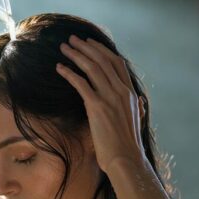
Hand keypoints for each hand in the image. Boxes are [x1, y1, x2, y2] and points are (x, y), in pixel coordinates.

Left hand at [55, 35, 144, 171]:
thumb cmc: (128, 145)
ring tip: (64, 48)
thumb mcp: (136, 121)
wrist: (125, 159)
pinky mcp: (97, 106)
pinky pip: (81, 83)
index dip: (102, 50)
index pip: (116, 63)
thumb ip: (136, 108)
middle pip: (102, 60)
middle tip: (72, 39)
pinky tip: (59, 68)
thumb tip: (138, 101)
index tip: (89, 43)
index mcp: (130, 93)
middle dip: (86, 47)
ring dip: (76, 55)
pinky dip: (69, 73)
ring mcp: (110, 97)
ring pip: (91, 67)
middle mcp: (121, 91)